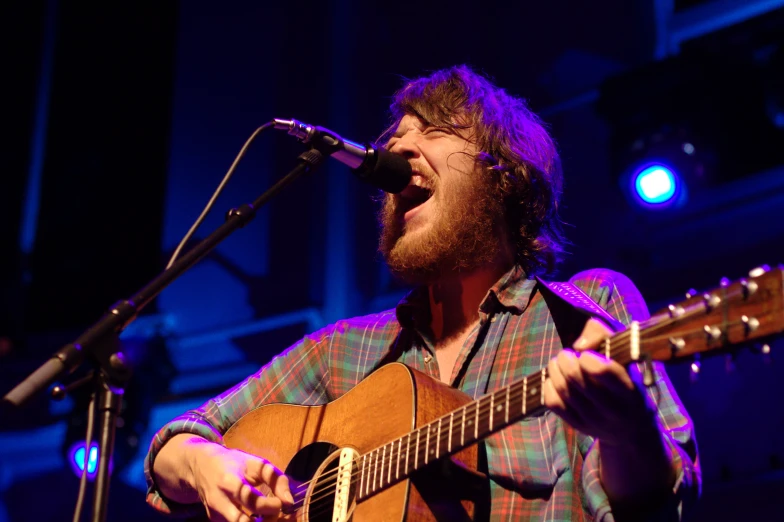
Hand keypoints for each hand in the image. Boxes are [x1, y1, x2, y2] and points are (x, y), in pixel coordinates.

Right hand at [188, 440, 294, 521]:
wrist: (202, 466)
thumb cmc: (234, 463)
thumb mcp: (256, 464)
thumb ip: (276, 479)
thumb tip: (289, 502)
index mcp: (230, 482)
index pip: (252, 501)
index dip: (271, 506)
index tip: (280, 503)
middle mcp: (219, 501)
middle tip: (275, 514)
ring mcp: (214, 514)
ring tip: (267, 516)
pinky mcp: (214, 521)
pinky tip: (258, 518)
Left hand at [543, 318, 658, 444]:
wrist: (631, 429)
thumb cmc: (627, 382)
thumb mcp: (627, 358)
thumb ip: (604, 337)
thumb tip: (580, 344)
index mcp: (630, 391)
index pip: (604, 371)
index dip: (588, 357)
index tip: (586, 354)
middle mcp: (613, 409)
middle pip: (576, 377)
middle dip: (566, 358)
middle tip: (567, 354)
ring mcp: (594, 421)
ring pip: (562, 388)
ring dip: (555, 368)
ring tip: (559, 362)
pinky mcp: (577, 426)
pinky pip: (553, 402)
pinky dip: (549, 385)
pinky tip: (555, 379)